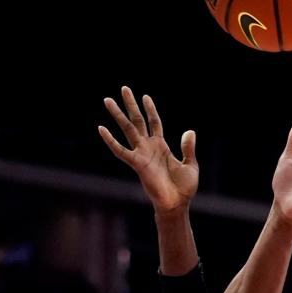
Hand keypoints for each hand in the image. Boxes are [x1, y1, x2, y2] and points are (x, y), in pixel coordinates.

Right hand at [99, 88, 197, 213]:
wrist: (176, 204)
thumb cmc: (183, 188)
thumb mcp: (190, 164)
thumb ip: (188, 148)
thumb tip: (189, 131)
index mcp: (161, 146)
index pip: (154, 122)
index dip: (150, 110)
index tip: (145, 96)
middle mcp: (149, 147)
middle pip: (137, 121)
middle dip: (130, 105)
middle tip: (124, 88)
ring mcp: (141, 154)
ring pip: (127, 129)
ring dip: (118, 115)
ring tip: (107, 100)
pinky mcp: (137, 164)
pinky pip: (120, 150)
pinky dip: (110, 140)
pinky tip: (101, 128)